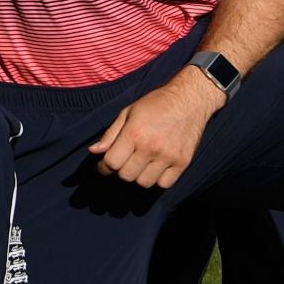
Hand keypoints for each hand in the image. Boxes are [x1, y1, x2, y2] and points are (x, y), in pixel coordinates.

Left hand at [88, 70, 222, 188]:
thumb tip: (94, 151)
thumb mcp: (128, 112)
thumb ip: (110, 134)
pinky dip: (157, 180)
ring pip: (144, 183)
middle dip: (120, 170)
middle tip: (123, 162)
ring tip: (139, 164)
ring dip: (138, 176)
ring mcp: (169, 157)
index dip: (103, 167)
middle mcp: (151, 147)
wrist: (189, 99)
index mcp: (134, 133)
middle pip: (126, 176)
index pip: (112, 163)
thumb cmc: (155, 104)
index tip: (104, 166)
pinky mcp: (183, 162)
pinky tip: (155, 168)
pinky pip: (164, 184)